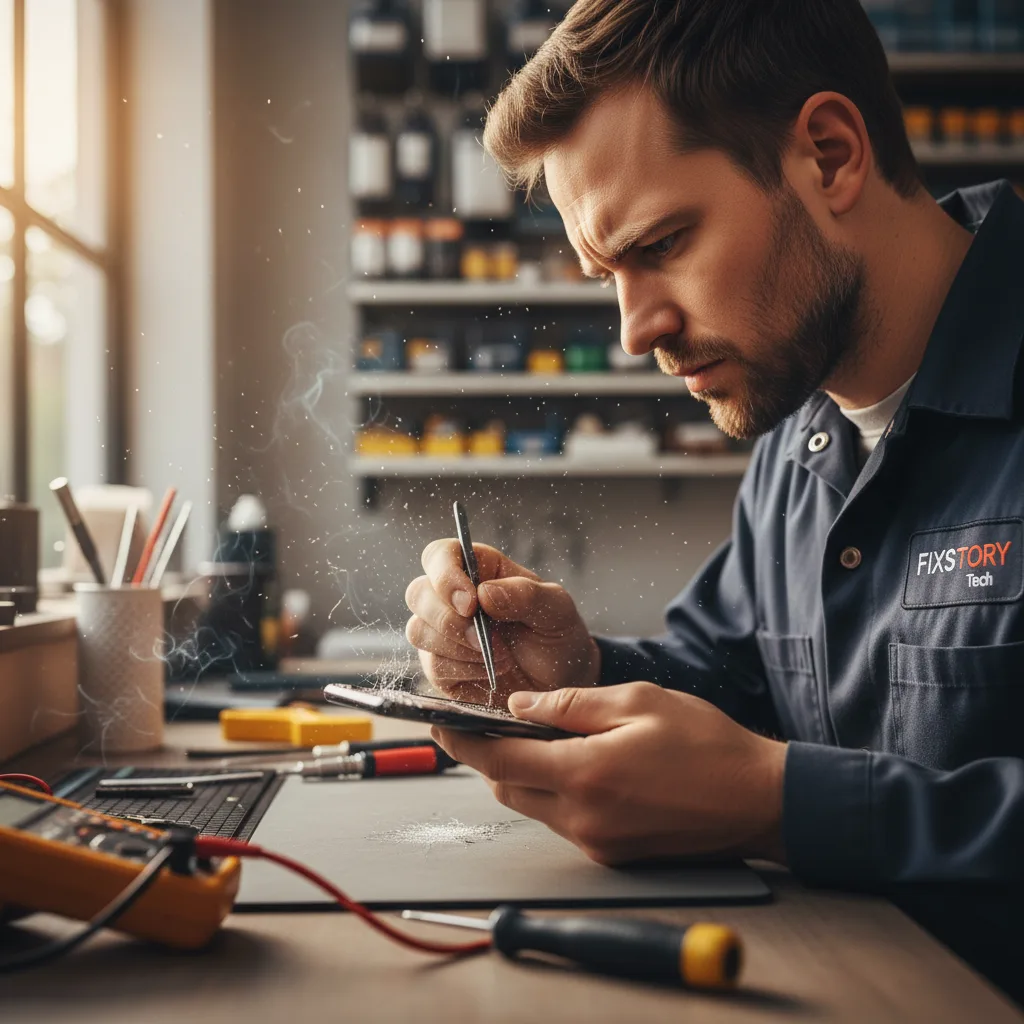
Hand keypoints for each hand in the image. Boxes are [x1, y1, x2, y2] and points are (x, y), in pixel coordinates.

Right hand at [405, 539, 599, 704]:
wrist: (560, 681)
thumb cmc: (556, 635)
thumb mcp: (556, 609)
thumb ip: (525, 595)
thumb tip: (484, 592)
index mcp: (479, 570)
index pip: (439, 555)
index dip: (444, 574)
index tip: (470, 602)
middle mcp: (453, 598)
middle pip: (418, 593)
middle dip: (449, 619)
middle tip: (485, 639)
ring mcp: (443, 633)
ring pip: (418, 631)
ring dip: (459, 648)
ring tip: (501, 657)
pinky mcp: (441, 667)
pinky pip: (432, 665)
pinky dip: (465, 670)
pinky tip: (490, 671)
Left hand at [433, 682, 787, 865]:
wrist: (760, 801)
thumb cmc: (708, 745)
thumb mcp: (639, 701)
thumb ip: (571, 704)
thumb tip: (522, 704)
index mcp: (585, 774)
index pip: (499, 758)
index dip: (463, 739)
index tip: (440, 721)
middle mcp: (582, 816)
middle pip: (506, 786)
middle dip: (489, 755)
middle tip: (485, 722)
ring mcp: (595, 841)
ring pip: (531, 804)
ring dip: (521, 772)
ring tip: (532, 736)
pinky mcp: (610, 853)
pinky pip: (560, 819)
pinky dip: (551, 789)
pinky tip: (571, 763)